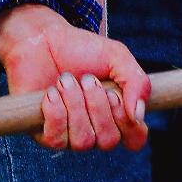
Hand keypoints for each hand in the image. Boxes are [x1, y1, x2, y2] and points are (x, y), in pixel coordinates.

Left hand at [0, 4, 150, 152]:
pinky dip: (56, 111)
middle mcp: (95, 131)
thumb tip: (139, 115)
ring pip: (83, 141)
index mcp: (117, 116)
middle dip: (98, 105)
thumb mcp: (117, 57)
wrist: (42, 40)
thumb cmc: (81, 50)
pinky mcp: (44, 134)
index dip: (130, 123)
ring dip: (75, 104)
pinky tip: (51, 92)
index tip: (116, 95)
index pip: (135, 140)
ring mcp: (69, 135)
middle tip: (87, 78)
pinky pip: (56, 140)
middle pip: (108, 141)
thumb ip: (137, 82)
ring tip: (66, 80)